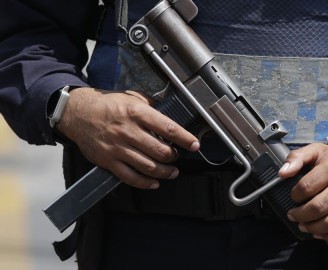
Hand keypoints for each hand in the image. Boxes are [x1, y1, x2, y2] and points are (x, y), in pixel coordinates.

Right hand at [56, 87, 199, 188]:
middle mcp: (128, 131)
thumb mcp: (131, 97)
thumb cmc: (107, 105)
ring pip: (148, 167)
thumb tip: (170, 114)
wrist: (78, 113)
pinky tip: (155, 183)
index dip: (184, 138)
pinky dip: (146, 183)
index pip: (167, 128)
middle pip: (160, 151)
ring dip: (165, 172)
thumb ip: (151, 106)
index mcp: (136, 113)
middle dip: (174, 157)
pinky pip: (130, 177)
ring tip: (172, 172)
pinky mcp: (109, 161)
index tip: (195, 145)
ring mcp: (118, 148)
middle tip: (177, 156)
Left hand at [278, 143, 327, 242]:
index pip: (307, 186)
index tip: (293, 197)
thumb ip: (297, 157)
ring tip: (303, 225)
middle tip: (293, 215)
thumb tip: (283, 172)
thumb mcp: (317, 150)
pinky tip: (318, 231)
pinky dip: (327, 236)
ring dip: (312, 228)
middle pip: (318, 207)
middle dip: (300, 215)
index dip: (295, 195)